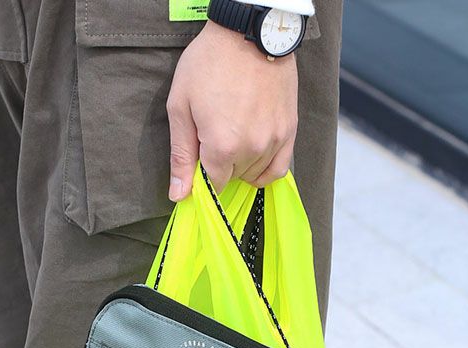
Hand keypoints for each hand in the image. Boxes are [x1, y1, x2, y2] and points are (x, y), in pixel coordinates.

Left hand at [166, 20, 297, 199]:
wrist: (248, 32)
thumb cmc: (209, 63)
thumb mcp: (181, 106)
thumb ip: (181, 156)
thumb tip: (179, 195)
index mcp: (222, 146)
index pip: (213, 185)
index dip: (202, 175)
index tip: (198, 157)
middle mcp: (252, 149)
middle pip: (233, 178)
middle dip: (220, 165)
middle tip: (214, 134)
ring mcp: (274, 141)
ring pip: (254, 174)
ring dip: (241, 164)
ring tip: (234, 134)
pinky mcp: (289, 130)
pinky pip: (278, 169)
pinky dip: (264, 169)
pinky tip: (253, 157)